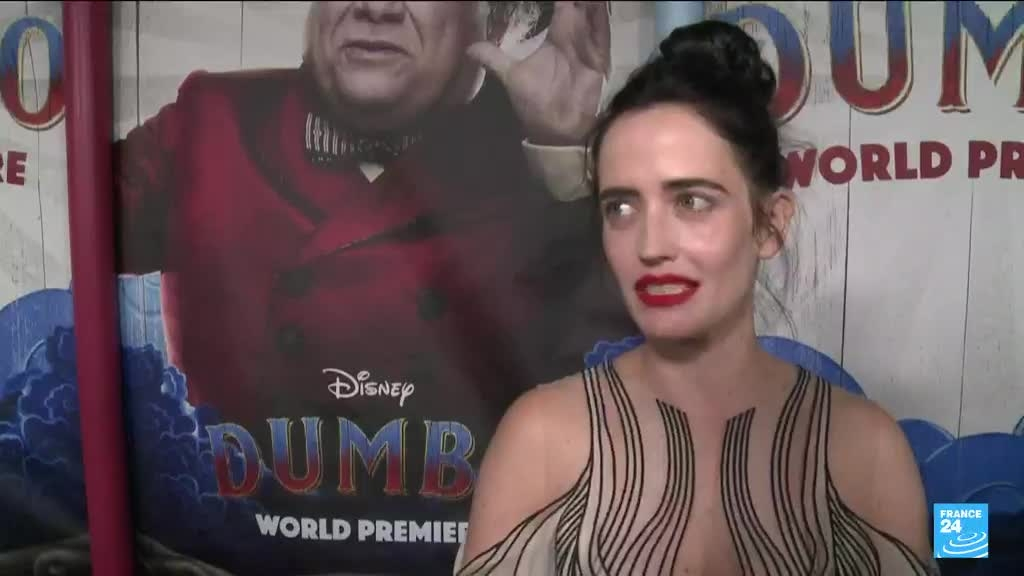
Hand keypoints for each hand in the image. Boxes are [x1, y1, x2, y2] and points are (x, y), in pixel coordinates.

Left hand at [468, 1, 610, 145]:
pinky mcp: (600, 60)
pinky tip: (599, 4)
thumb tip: (468, 49)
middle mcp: (573, 40)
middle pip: (578, 8)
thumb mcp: (511, 76)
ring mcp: (588, 49)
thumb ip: (493, 59)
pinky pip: (602, 35)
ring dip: (590, 4)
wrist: (556, 128)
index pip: (561, 8)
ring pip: (592, 17)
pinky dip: (601, 20)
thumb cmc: (535, 103)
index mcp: (555, 40)